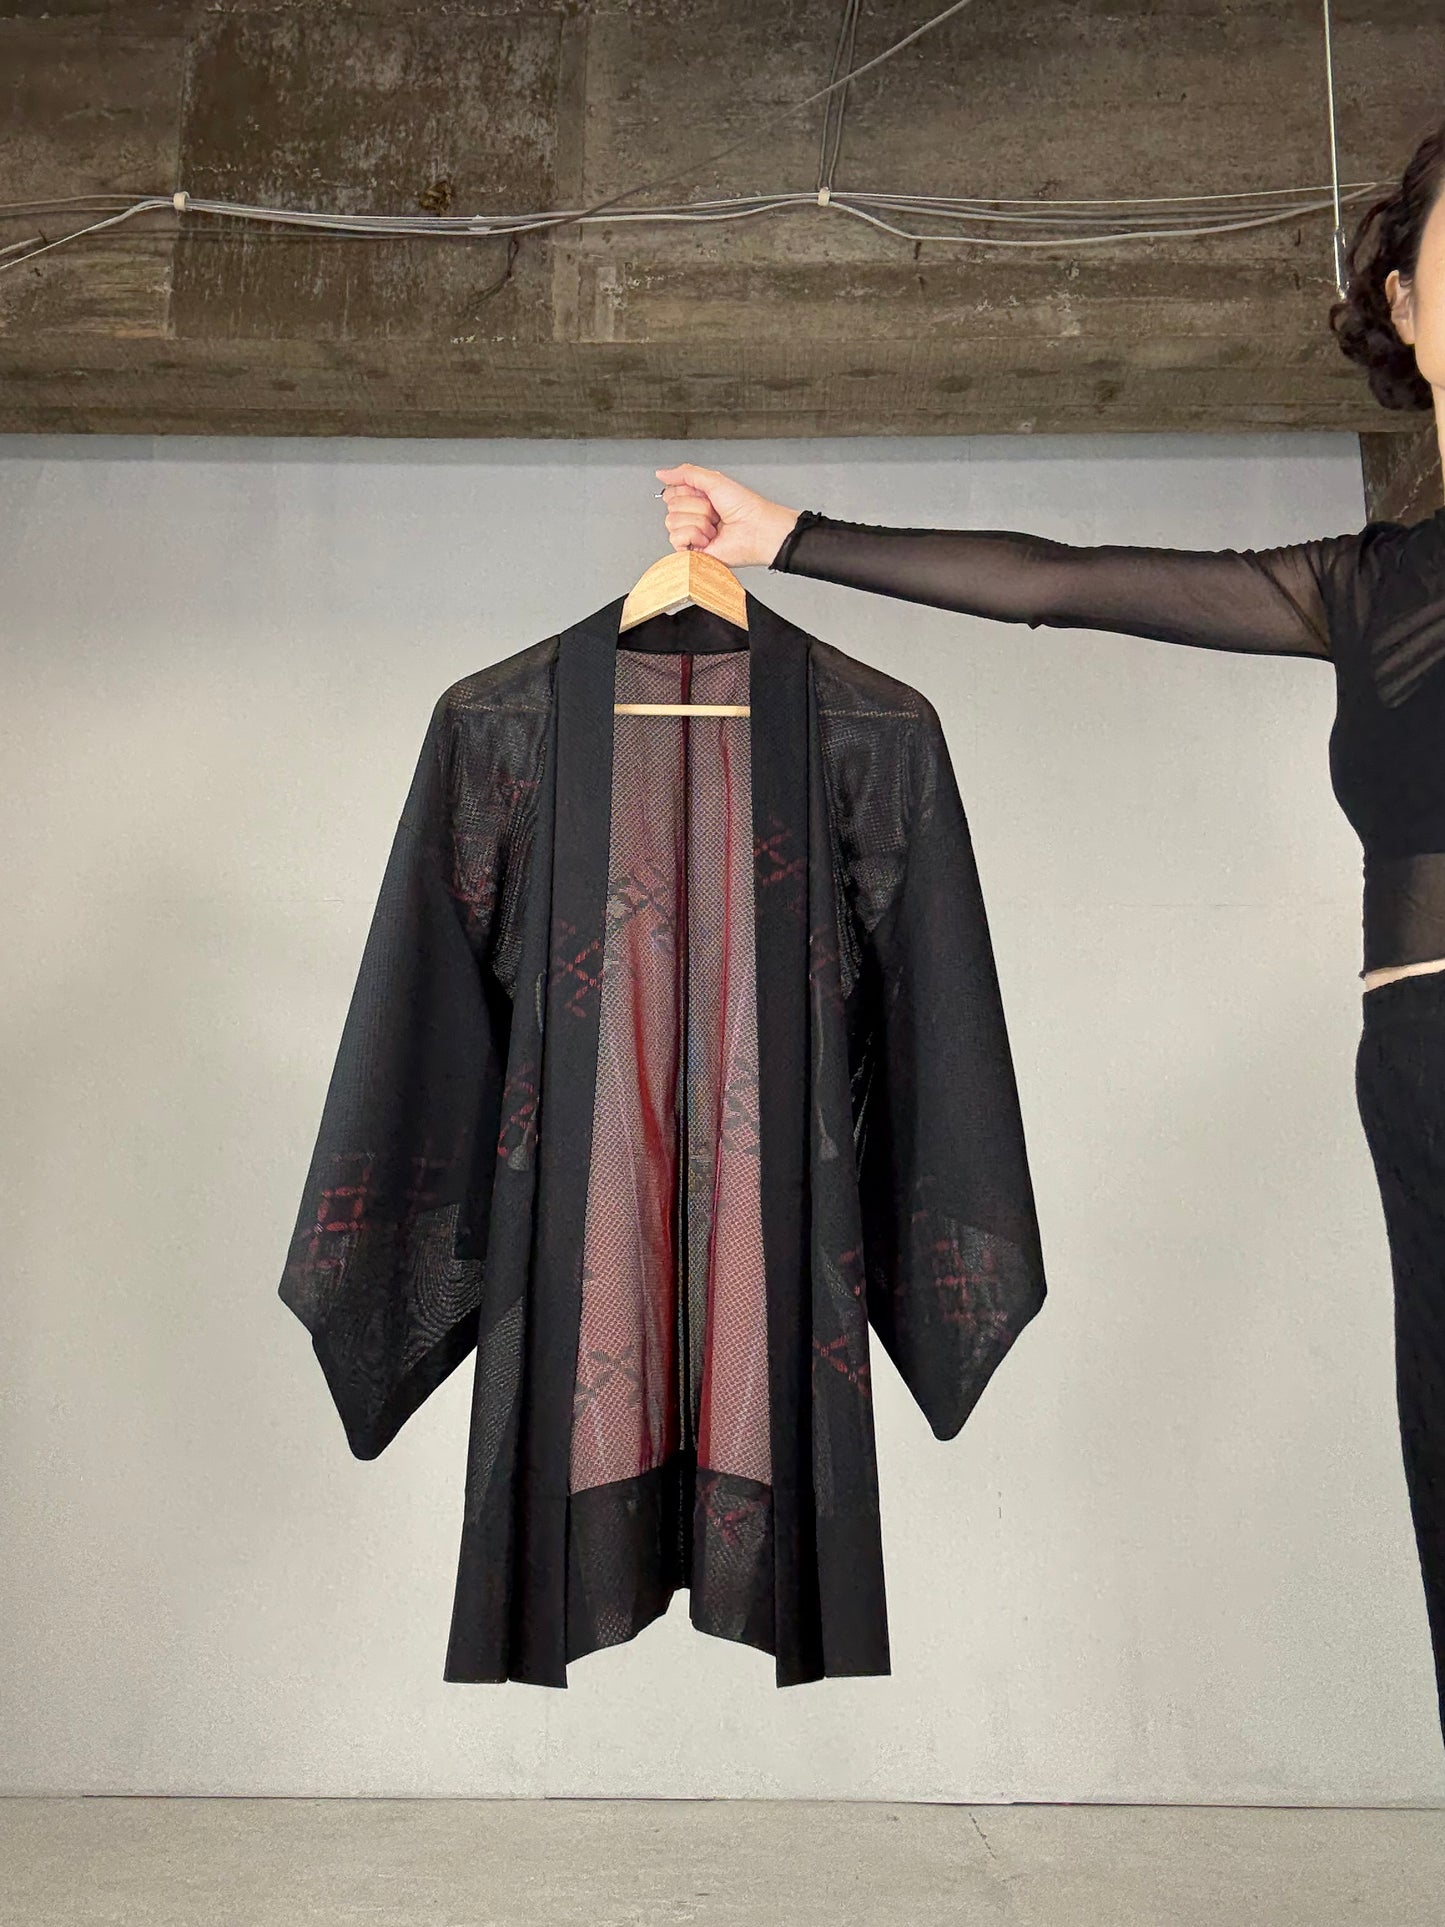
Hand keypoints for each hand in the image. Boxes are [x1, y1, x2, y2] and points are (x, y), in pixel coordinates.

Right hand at [654, 463, 800, 569]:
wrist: (756, 529)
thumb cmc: (744, 507)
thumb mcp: (714, 480)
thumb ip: (686, 473)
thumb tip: (661, 473)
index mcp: (698, 499)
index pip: (673, 492)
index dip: (688, 492)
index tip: (706, 495)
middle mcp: (693, 516)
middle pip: (672, 506)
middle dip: (696, 506)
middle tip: (714, 512)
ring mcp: (692, 534)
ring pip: (672, 521)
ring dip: (698, 521)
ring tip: (714, 526)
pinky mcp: (692, 551)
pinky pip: (675, 539)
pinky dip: (693, 535)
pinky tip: (708, 538)